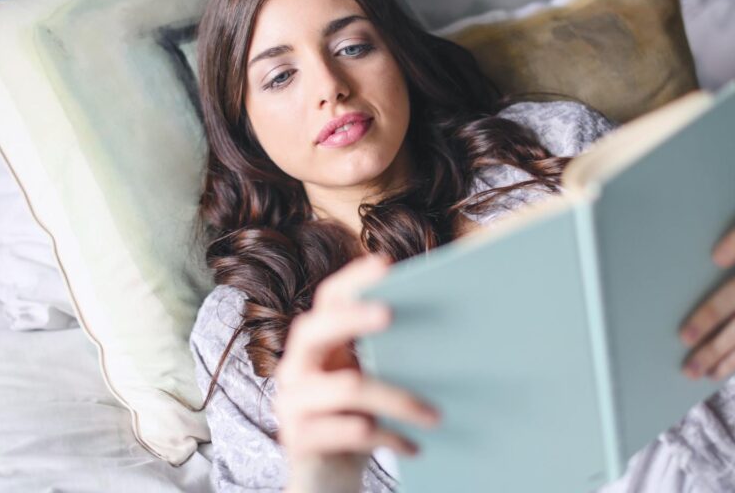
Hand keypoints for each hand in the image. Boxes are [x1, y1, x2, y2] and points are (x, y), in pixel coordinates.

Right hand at [274, 253, 440, 492]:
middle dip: (353, 318)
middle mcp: (294, 368)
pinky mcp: (297, 439)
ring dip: (399, 399)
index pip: (327, 300)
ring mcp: (290, 404)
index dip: (352, 280)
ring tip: (436, 415)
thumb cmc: (356, 425)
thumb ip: (385, 357)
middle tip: (392, 313)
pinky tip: (413, 445)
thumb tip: (444, 325)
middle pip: (315, 329)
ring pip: (348, 387)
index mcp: (315, 347)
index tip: (385, 265)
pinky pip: (351, 430)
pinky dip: (389, 437)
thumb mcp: (369, 386)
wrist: (326, 482)